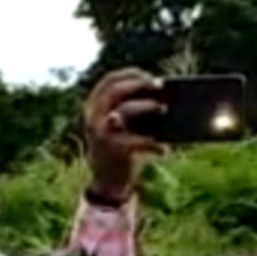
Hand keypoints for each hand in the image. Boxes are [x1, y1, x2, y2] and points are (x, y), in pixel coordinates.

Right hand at [84, 67, 166, 201]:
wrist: (108, 182)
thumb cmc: (121, 147)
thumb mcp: (124, 125)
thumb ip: (134, 109)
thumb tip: (162, 93)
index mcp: (94, 107)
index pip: (109, 80)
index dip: (130, 73)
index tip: (150, 74)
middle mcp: (92, 117)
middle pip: (115, 90)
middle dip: (139, 84)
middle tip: (160, 85)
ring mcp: (99, 133)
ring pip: (123, 110)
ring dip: (146, 106)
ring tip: (164, 109)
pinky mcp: (110, 149)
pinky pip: (135, 139)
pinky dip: (152, 143)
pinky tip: (163, 150)